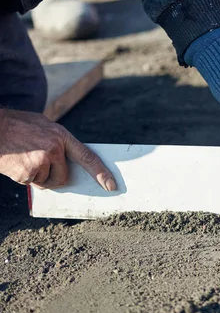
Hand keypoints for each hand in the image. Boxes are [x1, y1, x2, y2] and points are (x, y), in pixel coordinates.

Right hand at [0, 108, 115, 189]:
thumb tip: (69, 162)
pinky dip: (23, 177)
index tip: (111, 185)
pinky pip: (31, 183)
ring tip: (23, 159)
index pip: (88, 157)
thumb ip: (58, 142)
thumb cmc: (16, 126)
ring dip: (36, 176)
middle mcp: (54, 148)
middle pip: (64, 176)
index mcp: (61, 136)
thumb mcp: (42, 126)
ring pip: (46, 181)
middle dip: (53, 176)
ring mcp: (41, 161)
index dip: (101, 173)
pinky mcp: (27, 172)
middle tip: (37, 163)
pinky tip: (15, 163)